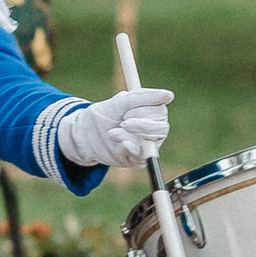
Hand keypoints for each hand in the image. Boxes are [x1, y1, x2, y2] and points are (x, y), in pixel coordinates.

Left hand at [57, 86, 174, 169]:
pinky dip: (130, 148)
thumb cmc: (105, 115)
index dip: (144, 109)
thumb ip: (141, 98)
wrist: (85, 135)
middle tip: (123, 121)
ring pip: (150, 142)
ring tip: (112, 132)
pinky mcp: (136, 160)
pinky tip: (121, 144)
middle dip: (141, 124)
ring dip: (131, 135)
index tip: (128, 107)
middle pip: (161, 128)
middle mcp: (153, 130)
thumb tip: (170, 96)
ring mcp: (146, 146)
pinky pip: (141, 157)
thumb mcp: (120, 102)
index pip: (160, 111)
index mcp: (152, 113)